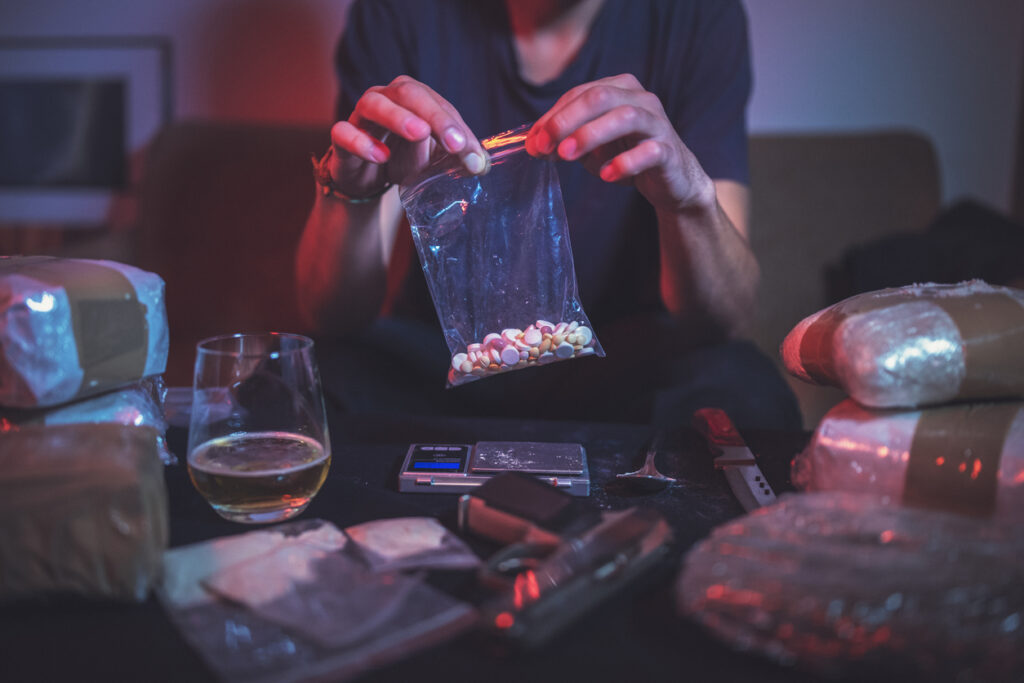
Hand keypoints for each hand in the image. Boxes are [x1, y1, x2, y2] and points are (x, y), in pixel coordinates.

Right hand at [326, 75, 489, 198]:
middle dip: (435, 117)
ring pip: (373, 104)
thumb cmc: (402, 158)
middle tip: (455, 144)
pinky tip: (381, 156)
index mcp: (413, 98)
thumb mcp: (433, 159)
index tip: (474, 157)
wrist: (366, 178)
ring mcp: (360, 116)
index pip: (439, 105)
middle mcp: (386, 98)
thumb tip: (481, 164)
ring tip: (419, 134)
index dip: (458, 129)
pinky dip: (361, 142)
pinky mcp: (340, 138)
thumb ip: (455, 158)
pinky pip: (344, 132)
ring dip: (398, 118)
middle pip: (408, 93)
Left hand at [525, 74, 714, 213]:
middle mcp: (641, 99)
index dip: (553, 116)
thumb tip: (533, 144)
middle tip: (545, 146)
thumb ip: (564, 140)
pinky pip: (648, 151)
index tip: (534, 142)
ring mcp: (658, 123)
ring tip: (567, 155)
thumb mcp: (591, 146)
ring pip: (625, 116)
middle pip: (600, 97)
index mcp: (619, 89)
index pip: (580, 94)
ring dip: (591, 134)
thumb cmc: (627, 155)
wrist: (672, 180)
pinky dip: (625, 162)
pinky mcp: (669, 151)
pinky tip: (607, 175)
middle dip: (567, 120)